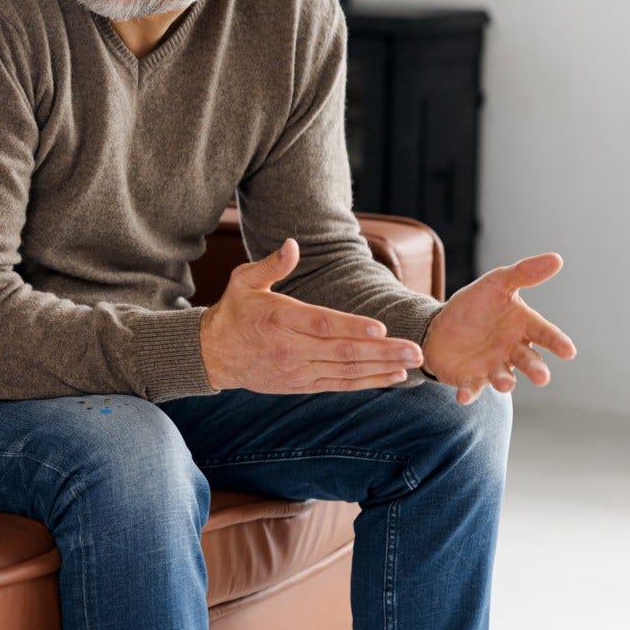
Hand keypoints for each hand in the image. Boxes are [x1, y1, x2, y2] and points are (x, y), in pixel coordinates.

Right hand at [200, 238, 424, 392]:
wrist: (214, 354)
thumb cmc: (234, 312)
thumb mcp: (244, 281)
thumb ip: (272, 265)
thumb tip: (293, 245)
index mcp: (278, 319)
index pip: (321, 324)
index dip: (352, 327)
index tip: (381, 328)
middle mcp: (290, 348)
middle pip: (342, 351)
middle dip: (382, 352)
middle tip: (415, 350)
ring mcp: (298, 370)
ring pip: (346, 371)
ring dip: (382, 368)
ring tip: (412, 364)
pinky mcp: (302, 384)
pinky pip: (340, 384)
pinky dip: (368, 382)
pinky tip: (392, 377)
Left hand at [422, 253, 574, 404]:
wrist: (440, 326)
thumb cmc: (476, 306)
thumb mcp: (496, 283)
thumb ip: (524, 274)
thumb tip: (556, 259)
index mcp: (522, 327)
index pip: (544, 333)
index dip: (556, 342)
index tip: (569, 351)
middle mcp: (512, 351)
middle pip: (528, 361)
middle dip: (536, 369)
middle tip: (541, 376)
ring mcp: (492, 367)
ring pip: (504, 377)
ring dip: (505, 382)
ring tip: (505, 384)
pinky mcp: (470, 379)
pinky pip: (472, 388)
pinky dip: (470, 393)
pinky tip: (465, 397)